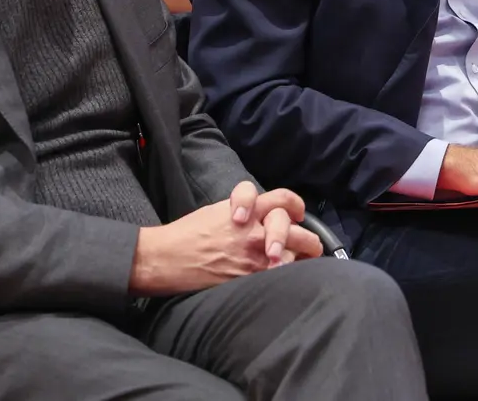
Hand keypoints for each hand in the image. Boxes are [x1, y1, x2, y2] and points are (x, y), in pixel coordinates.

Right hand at [128, 181, 317, 295]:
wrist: (166, 258)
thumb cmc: (187, 235)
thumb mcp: (218, 211)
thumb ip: (245, 213)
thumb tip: (262, 221)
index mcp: (247, 210)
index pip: (283, 199)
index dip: (296, 205)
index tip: (298, 213)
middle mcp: (254, 231)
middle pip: (295, 230)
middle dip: (309, 240)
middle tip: (311, 246)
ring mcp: (253, 256)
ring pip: (293, 255)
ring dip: (298, 261)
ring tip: (299, 265)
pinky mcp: (248, 278)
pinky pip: (279, 276)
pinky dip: (284, 277)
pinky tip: (282, 278)